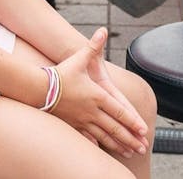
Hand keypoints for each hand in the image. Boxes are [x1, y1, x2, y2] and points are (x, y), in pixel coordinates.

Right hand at [49, 28, 147, 156]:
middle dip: (130, 139)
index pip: (120, 111)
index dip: (133, 121)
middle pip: (115, 128)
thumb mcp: (79, 59)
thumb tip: (103, 31)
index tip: (143, 130)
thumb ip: (93, 46)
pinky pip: (88, 138)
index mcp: (97, 96)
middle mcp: (92, 111)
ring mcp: (82, 120)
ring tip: (129, 152)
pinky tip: (102, 149)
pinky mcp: (72, 124)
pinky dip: (97, 144)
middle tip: (142, 148)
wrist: (39, 89)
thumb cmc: (60, 73)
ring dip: (118, 144)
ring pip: (104, 136)